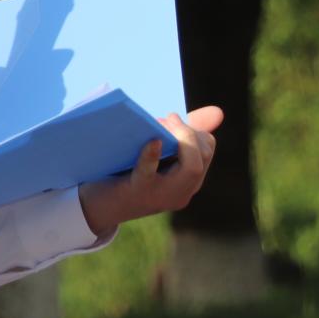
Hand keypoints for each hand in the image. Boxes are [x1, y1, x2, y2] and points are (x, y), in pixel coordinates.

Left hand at [78, 106, 222, 238]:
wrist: (100, 206)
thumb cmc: (129, 173)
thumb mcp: (159, 155)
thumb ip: (184, 133)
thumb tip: (218, 111)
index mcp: (187, 182)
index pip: (207, 149)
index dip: (193, 129)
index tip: (173, 119)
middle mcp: (181, 192)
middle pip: (203, 157)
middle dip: (189, 132)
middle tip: (169, 119)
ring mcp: (162, 195)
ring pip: (192, 168)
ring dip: (181, 139)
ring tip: (161, 124)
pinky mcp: (138, 191)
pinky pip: (150, 174)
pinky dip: (152, 156)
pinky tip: (152, 142)